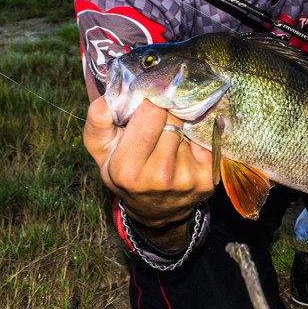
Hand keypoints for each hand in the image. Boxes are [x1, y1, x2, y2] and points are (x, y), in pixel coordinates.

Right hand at [83, 96, 214, 233]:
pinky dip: (196, 139)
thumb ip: (98, 122)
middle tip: (158, 122)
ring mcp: (187, 179)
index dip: (150, 104)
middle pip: (172, 118)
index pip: (151, 114)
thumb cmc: (124, 171)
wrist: (155, 210)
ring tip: (170, 139)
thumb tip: (110, 98)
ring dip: (181, 127)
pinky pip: (206, 140)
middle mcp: (159, 177)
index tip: (146, 105)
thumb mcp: (101, 149)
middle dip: (166, 113)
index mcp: (127, 170)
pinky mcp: (208, 179)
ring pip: (189, 128)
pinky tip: (185, 148)